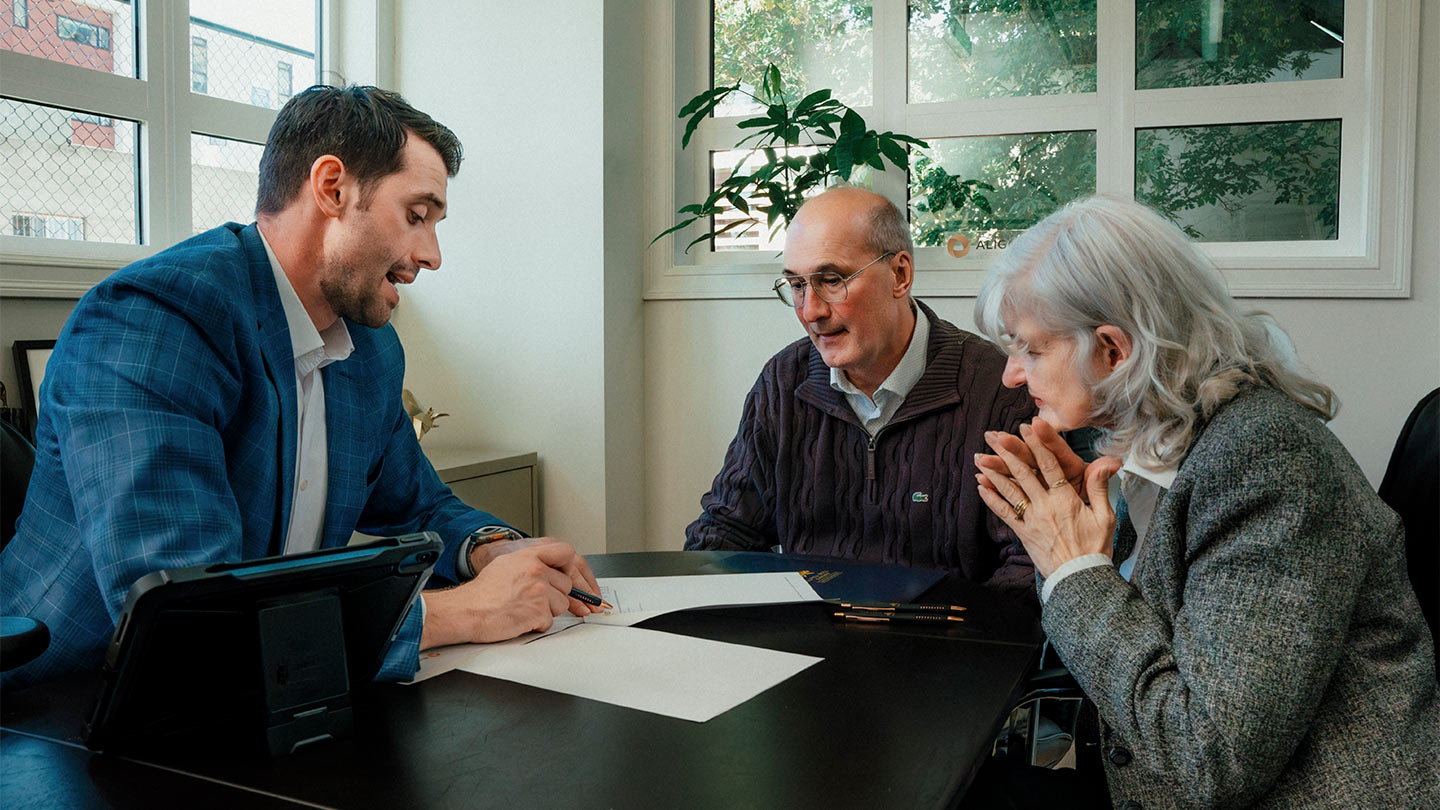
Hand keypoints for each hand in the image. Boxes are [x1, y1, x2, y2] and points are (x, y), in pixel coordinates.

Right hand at [420, 542, 595, 648]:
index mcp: (530, 555)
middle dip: (555, 595)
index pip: (567, 553)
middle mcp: (537, 570)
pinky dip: (537, 624)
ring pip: (562, 604)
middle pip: (567, 584)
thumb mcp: (508, 563)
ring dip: (546, 611)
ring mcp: (539, 591)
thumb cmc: (483, 591)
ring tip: (523, 608)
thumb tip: (558, 570)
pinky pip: (550, 621)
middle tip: (534, 600)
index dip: (574, 568)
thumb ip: (534, 561)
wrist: (466, 611)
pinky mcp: (538, 612)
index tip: (578, 580)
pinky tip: (520, 618)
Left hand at [974, 423, 1122, 577]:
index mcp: (1066, 500)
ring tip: (980, 456)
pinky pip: (1004, 512)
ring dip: (994, 472)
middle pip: (1024, 473)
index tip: (1029, 427)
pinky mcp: (1022, 532)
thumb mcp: (1105, 517)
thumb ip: (1099, 487)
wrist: (1079, 578)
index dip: (1038, 445)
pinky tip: (981, 485)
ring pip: (1009, 490)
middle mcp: (1045, 506)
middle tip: (995, 435)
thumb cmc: (1095, 548)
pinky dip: (991, 499)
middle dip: (1009, 451)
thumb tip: (1108, 462)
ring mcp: (1031, 519)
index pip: (1050, 466)